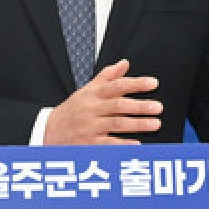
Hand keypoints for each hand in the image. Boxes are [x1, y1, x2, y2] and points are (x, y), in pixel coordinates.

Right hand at [44, 59, 162, 144]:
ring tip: (155, 123)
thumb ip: (107, 77)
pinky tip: (137, 144)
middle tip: (158, 107)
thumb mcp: (87, 90)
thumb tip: (125, 63)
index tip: (153, 83)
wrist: (49, 131)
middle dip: (140, 106)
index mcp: (93, 94)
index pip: (117, 86)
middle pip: (118, 105)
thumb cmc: (73, 110)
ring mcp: (90, 127)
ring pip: (116, 124)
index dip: (136, 84)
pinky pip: (108, 144)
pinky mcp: (88, 144)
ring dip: (137, 124)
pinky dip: (123, 144)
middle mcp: (92, 109)